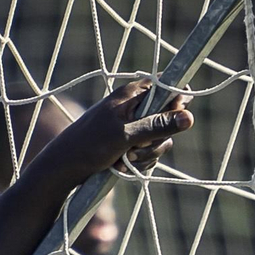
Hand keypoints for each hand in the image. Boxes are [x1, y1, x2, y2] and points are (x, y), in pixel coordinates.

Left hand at [40, 80, 193, 182]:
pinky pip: (150, 154)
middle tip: (136, 148)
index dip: (177, 102)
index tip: (176, 119)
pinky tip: (121, 166)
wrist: (65, 168)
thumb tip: (189, 117)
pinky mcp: (132, 144)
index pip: (168, 86)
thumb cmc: (90, 145)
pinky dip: (139, 163)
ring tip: (124, 159)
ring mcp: (135, 127)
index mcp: (132, 94)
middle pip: (169, 119)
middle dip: (157, 140)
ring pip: (161, 141)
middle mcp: (136, 107)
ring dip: (146, 155)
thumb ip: (157, 126)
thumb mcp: (126, 135)